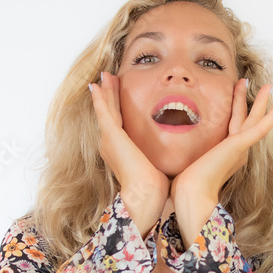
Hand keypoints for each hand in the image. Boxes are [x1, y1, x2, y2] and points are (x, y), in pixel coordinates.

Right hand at [88, 71, 168, 234]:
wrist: (147, 196)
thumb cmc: (155, 187)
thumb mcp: (158, 164)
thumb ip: (161, 155)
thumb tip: (175, 151)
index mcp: (121, 151)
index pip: (120, 123)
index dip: (118, 107)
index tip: (120, 93)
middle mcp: (111, 145)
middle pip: (110, 114)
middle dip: (109, 96)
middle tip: (108, 78)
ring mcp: (109, 140)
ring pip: (106, 109)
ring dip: (105, 92)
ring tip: (104, 76)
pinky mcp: (111, 136)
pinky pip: (103, 112)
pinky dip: (100, 98)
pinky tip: (97, 85)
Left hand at [170, 79, 272, 235]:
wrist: (191, 194)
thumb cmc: (186, 184)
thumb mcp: (187, 161)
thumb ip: (188, 153)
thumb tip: (171, 149)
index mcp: (227, 154)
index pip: (233, 126)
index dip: (235, 109)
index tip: (234, 94)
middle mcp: (237, 151)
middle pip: (246, 120)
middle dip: (249, 101)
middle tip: (252, 83)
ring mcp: (240, 148)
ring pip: (253, 119)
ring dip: (261, 102)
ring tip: (268, 86)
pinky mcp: (239, 146)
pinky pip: (260, 128)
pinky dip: (272, 117)